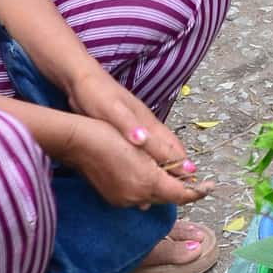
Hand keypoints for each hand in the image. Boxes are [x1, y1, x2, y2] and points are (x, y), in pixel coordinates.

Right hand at [64, 115, 211, 210]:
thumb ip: (167, 159)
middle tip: (191, 174)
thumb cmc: (108, 135)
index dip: (198, 190)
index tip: (210, 186)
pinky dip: (147, 186)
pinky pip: (137, 194)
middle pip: (168, 197)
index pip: (181, 194)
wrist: (74, 141)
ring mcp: (122, 199)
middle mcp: (136, 197)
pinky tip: (145, 172)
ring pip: (152, 196)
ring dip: (163, 186)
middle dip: (180, 187)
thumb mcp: (142, 143)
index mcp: (147, 183)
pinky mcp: (112, 196)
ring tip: (169, 171)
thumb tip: (190, 171)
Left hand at [67, 61, 192, 176]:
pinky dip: (152, 164)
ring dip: (167, 168)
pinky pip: (148, 151)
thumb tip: (143, 140)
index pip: (172, 148)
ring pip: (161, 151)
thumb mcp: (111, 110)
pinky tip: (146, 173)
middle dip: (179, 170)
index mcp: (147, 123)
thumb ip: (128, 124)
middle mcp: (148, 127)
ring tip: (168, 188)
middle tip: (183, 192)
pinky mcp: (129, 131)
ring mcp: (140, 129)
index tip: (190, 186)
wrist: (82, 80)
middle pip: (172, 151)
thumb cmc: (96, 95)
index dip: (181, 167)